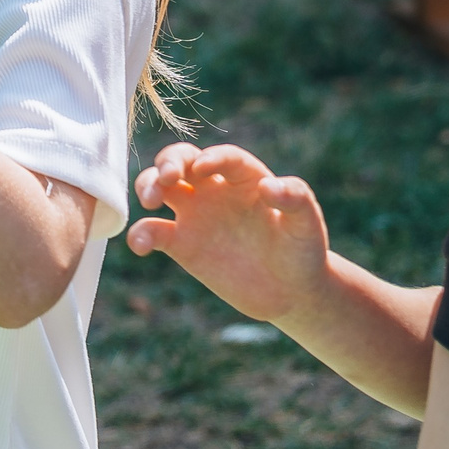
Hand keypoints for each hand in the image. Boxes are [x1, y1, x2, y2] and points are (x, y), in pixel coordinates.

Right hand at [127, 143, 333, 323]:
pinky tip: (141, 245)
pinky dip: (141, 234)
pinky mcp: (182, 244)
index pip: (224, 157)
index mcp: (245, 177)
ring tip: (151, 201)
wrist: (290, 291)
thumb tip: (269, 187)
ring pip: (160, 186)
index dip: (212, 158)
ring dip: (148, 185)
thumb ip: (295, 199)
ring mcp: (195, 214)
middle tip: (166, 179)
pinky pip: (153, 231)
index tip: (202, 168)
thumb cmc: (302, 251)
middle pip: (182, 160)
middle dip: (169, 162)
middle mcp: (215, 188)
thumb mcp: (307, 224)